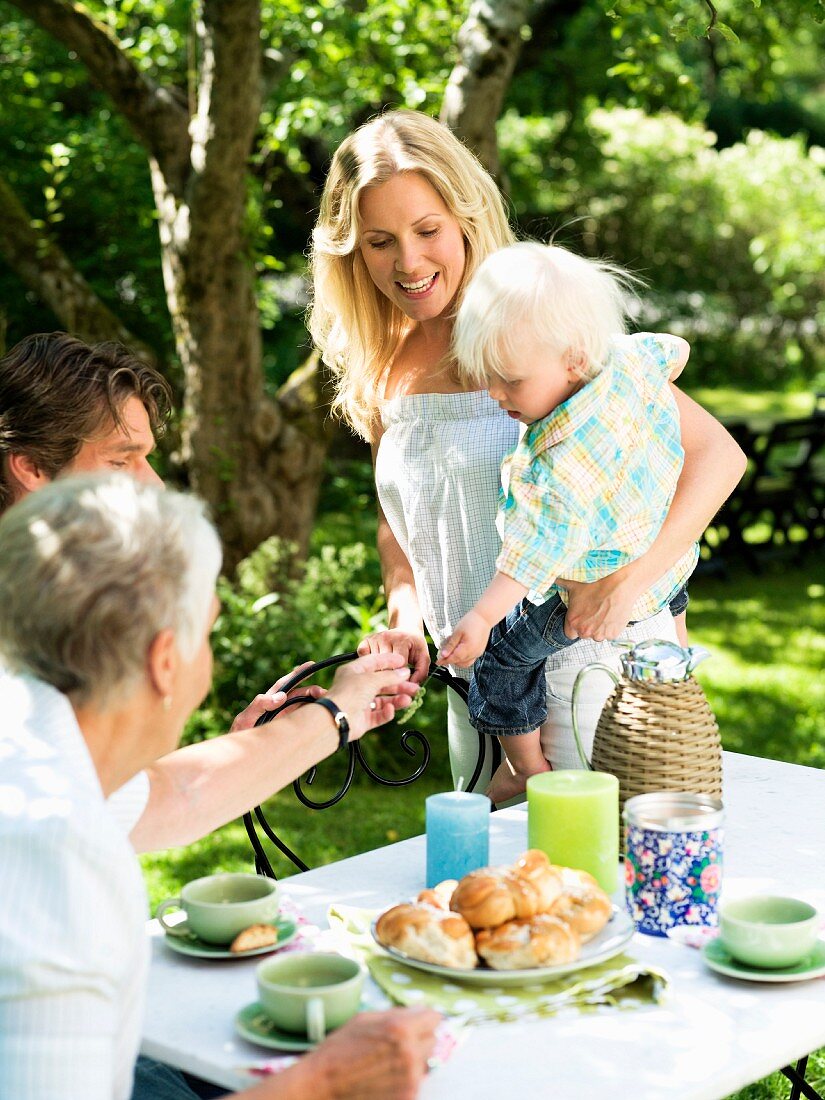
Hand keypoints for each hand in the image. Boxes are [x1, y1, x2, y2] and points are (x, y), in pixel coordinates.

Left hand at [229, 662, 324, 730]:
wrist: (241, 756)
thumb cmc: (240, 735)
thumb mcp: (245, 718)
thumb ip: (259, 704)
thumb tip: (281, 696)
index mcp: (270, 700)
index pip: (286, 684)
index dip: (298, 674)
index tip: (310, 665)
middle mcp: (280, 707)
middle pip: (300, 694)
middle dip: (312, 690)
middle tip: (323, 693)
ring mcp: (286, 718)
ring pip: (305, 706)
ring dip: (316, 703)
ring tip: (326, 705)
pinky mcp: (291, 729)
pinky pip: (305, 720)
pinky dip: (314, 717)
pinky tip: (323, 718)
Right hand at [299, 1007, 440, 1099]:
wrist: (323, 1085)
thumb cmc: (340, 1049)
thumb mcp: (365, 1019)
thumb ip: (397, 1014)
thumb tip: (420, 1011)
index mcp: (401, 1029)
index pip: (434, 1018)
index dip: (424, 1018)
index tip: (417, 1021)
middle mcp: (410, 1054)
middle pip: (433, 1039)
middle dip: (419, 1037)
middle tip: (397, 1042)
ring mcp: (410, 1080)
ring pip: (426, 1062)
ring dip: (414, 1059)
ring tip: (388, 1061)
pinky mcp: (407, 1098)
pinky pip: (417, 1081)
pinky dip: (406, 1077)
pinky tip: (386, 1076)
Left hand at [327, 651, 418, 739]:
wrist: (336, 720)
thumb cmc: (349, 694)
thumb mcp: (371, 679)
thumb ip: (390, 676)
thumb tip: (405, 672)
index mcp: (354, 672)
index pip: (374, 663)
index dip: (389, 662)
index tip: (404, 662)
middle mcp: (357, 687)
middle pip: (382, 683)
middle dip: (398, 684)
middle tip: (414, 686)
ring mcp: (360, 703)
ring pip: (382, 700)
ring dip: (396, 699)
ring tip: (409, 700)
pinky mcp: (363, 719)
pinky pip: (378, 715)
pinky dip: (386, 712)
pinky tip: (391, 710)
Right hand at [357, 628, 430, 683]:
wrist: (406, 630)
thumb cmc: (414, 646)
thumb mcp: (423, 657)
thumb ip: (421, 673)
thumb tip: (412, 686)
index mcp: (401, 640)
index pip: (398, 666)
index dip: (402, 678)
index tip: (404, 684)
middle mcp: (386, 637)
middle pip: (384, 666)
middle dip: (389, 677)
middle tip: (393, 682)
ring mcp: (374, 639)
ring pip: (373, 665)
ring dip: (379, 671)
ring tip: (386, 672)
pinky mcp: (365, 641)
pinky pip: (363, 659)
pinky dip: (369, 665)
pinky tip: (377, 664)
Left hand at [436, 610, 490, 667]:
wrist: (484, 618)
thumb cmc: (471, 622)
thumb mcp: (457, 632)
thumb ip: (450, 645)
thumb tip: (443, 655)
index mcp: (468, 648)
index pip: (454, 659)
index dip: (445, 661)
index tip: (438, 661)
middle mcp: (474, 653)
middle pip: (459, 662)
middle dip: (450, 659)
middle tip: (443, 652)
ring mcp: (478, 653)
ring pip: (464, 663)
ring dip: (456, 659)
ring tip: (451, 649)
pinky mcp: (479, 652)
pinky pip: (469, 659)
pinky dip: (462, 658)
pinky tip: (459, 649)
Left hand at [561, 573, 640, 641]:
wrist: (617, 587)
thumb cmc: (596, 587)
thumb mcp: (575, 587)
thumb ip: (563, 585)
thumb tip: (555, 579)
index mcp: (573, 622)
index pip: (570, 634)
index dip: (575, 627)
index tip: (580, 620)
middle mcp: (585, 631)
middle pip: (584, 635)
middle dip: (588, 627)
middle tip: (594, 614)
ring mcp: (599, 634)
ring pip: (597, 636)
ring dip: (599, 629)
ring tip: (604, 614)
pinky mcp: (612, 634)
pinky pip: (610, 635)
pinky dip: (611, 628)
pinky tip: (612, 616)